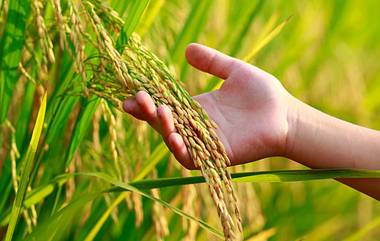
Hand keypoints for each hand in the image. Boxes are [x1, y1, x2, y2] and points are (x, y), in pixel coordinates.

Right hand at [123, 43, 293, 168]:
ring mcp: (206, 142)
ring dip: (163, 128)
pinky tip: (174, 136)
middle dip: (148, 113)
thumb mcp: (233, 71)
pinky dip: (180, 150)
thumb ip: (212, 62)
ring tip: (160, 112)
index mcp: (197, 107)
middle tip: (139, 100)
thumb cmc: (262, 93)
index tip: (131, 93)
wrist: (285, 113)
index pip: (165, 105)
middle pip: (164, 123)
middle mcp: (197, 126)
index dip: (147, 102)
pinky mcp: (218, 155)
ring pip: (175, 140)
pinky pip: (193, 158)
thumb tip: (188, 48)